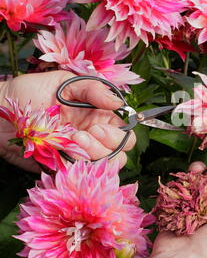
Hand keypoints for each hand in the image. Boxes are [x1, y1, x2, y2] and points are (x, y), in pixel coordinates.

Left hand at [0, 71, 135, 172]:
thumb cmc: (29, 92)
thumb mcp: (63, 82)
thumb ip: (93, 89)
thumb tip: (119, 103)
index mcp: (99, 115)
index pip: (125, 130)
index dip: (119, 133)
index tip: (99, 127)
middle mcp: (94, 136)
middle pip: (121, 151)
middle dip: (109, 146)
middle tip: (83, 134)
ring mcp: (80, 153)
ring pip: (106, 166)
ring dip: (94, 156)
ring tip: (72, 141)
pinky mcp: (64, 167)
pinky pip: (83, 176)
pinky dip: (79, 169)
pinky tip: (64, 156)